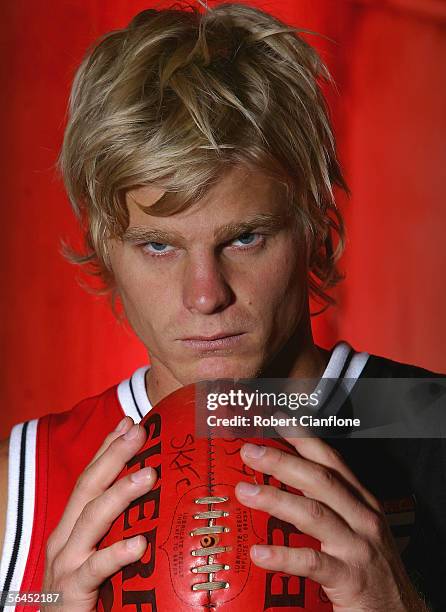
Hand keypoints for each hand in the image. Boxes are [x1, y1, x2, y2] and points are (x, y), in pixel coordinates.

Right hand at [41, 417, 155, 610]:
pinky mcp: (72, 591)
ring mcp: (66, 563)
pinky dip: (116, 553)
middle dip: (113, 456)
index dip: (107, 448)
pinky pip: (95, 568)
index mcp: (72, 526)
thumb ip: (118, 526)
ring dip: (120, 493)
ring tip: (149, 475)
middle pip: (89, 487)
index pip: (90, 478)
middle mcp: (65, 538)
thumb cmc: (86, 593)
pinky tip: (139, 544)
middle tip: (138, 432)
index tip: (129, 423)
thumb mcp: (98, 551)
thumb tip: (154, 498)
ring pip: (92, 518)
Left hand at [235, 433, 427, 611]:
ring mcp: (358, 548)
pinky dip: (284, 555)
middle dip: (282, 461)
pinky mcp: (350, 579)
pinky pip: (312, 562)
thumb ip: (328, 503)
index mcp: (362, 502)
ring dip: (276, 498)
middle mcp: (362, 519)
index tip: (278, 422)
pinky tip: (260, 552)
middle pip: (320, 480)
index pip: (332, 461)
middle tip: (251, 451)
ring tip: (245, 492)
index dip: (304, 439)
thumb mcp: (356, 528)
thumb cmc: (371, 568)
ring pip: (314, 514)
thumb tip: (285, 481)